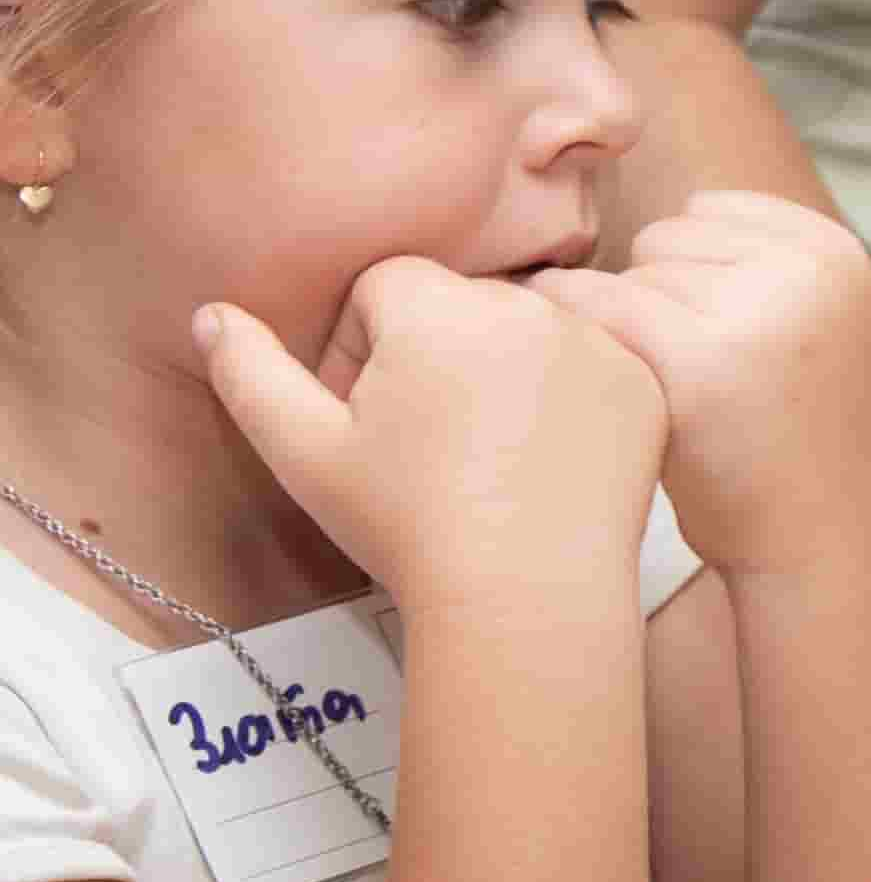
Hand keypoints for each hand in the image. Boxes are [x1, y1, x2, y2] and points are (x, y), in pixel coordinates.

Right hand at [198, 257, 663, 616]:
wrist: (524, 595)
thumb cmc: (405, 525)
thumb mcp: (303, 452)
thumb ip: (250, 373)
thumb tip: (212, 313)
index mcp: (439, 308)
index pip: (386, 285)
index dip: (363, 346)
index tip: (370, 414)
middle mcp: (528, 306)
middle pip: (458, 302)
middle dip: (431, 352)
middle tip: (425, 441)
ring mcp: (598, 341)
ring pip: (526, 328)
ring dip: (500, 369)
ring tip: (484, 453)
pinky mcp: (647, 381)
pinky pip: (592, 360)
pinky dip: (566, 395)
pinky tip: (542, 458)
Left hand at [521, 188, 870, 584]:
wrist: (813, 539)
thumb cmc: (788, 433)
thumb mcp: (813, 322)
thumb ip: (761, 259)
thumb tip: (660, 199)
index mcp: (838, 253)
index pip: (712, 208)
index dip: (691, 272)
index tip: (713, 336)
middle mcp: (808, 270)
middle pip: (668, 238)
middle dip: (659, 297)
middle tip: (692, 375)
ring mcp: (759, 313)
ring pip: (630, 275)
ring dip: (625, 328)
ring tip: (668, 395)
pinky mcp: (698, 361)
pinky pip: (593, 307)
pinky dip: (570, 330)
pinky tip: (583, 373)